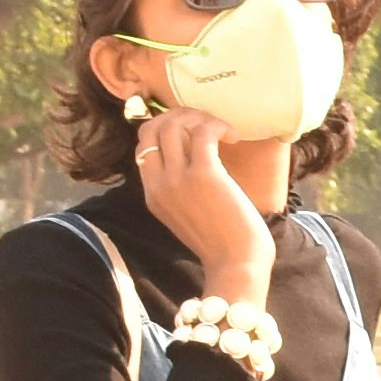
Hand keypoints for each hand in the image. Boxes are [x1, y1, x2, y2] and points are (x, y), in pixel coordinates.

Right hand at [128, 95, 275, 312]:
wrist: (236, 265)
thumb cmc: (223, 242)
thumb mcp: (189, 214)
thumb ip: (183, 188)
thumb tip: (196, 153)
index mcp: (152, 194)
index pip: (143, 146)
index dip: (164, 128)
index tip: (191, 130)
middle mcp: (159, 185)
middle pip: (152, 129)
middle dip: (179, 116)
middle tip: (207, 124)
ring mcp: (178, 179)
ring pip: (173, 125)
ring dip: (200, 118)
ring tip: (222, 130)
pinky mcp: (204, 175)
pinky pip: (202, 132)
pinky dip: (217, 126)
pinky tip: (233, 136)